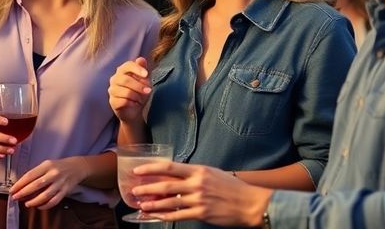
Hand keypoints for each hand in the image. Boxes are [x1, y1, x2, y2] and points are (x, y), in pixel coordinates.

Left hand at [10, 157, 86, 208]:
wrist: (76, 167)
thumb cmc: (58, 166)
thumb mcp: (46, 165)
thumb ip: (36, 174)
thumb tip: (22, 186)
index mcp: (46, 165)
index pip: (30, 175)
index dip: (20, 184)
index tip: (12, 190)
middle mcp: (53, 174)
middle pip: (36, 185)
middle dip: (23, 192)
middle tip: (16, 197)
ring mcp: (60, 183)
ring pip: (45, 195)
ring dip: (34, 201)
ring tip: (27, 204)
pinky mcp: (65, 191)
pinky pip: (54, 201)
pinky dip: (45, 205)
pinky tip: (39, 206)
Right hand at [108, 57, 151, 123]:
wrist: (135, 109)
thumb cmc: (139, 92)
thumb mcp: (144, 80)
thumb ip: (143, 69)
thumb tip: (141, 59)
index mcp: (122, 71)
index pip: (128, 65)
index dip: (137, 69)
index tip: (146, 74)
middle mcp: (115, 79)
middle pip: (126, 80)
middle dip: (139, 86)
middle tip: (149, 91)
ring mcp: (112, 90)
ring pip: (126, 92)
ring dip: (137, 96)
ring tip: (140, 99)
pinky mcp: (112, 101)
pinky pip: (123, 101)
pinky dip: (132, 103)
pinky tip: (135, 104)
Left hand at [131, 161, 270, 225]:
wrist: (250, 203)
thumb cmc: (232, 187)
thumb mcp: (212, 173)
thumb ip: (194, 174)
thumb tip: (175, 174)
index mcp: (198, 170)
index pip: (169, 167)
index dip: (151, 168)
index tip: (138, 170)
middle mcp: (196, 184)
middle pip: (165, 185)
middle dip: (147, 188)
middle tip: (134, 190)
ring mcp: (198, 199)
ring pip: (169, 202)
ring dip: (153, 204)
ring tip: (141, 205)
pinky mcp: (201, 213)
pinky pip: (178, 215)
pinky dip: (165, 216)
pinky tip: (156, 216)